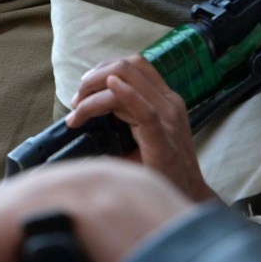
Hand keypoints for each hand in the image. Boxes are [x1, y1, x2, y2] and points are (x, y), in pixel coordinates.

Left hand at [66, 55, 214, 201]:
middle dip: (94, 78)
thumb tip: (79, 116)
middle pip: (127, 67)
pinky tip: (109, 88)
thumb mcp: (140, 135)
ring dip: (93, 92)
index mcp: (164, 99)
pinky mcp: (163, 137)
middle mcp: (168, 102)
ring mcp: (168, 118)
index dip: (104, 68)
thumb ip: (120, 119)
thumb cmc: (159, 167)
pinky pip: (144, 110)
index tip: (83, 87)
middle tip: (75, 100)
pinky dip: (125, 95)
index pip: (133, 66)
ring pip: (127, 83)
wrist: (185, 195)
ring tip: (76, 111)